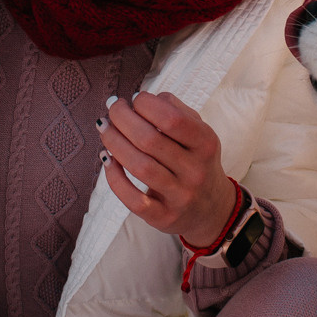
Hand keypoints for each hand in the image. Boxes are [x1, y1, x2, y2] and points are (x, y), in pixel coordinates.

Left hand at [99, 92, 234, 247]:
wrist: (212, 209)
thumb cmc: (197, 161)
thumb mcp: (199, 133)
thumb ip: (175, 110)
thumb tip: (140, 99)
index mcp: (206, 144)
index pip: (171, 118)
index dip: (145, 104)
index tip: (133, 100)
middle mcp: (195, 171)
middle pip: (149, 140)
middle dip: (122, 118)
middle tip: (112, 109)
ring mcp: (180, 196)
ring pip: (139, 166)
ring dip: (113, 142)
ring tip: (104, 128)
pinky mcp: (163, 217)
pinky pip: (133, 199)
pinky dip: (114, 178)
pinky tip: (107, 159)